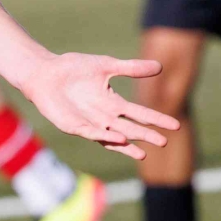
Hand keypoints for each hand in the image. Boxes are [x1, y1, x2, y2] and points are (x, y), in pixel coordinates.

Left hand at [17, 53, 177, 160]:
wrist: (45, 72)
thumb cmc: (74, 68)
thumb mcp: (107, 66)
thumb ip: (131, 68)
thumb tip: (160, 66)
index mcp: (113, 103)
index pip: (140, 114)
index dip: (156, 120)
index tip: (175, 125)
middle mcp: (104, 117)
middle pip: (130, 129)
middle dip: (146, 135)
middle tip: (163, 142)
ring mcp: (89, 123)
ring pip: (112, 138)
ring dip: (126, 146)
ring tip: (142, 154)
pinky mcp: (74, 126)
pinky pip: (91, 133)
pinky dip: (104, 137)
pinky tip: (117, 140)